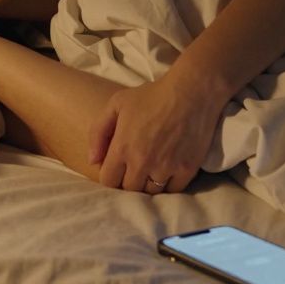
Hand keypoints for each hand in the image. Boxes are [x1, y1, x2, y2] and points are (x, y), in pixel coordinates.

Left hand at [88, 77, 221, 194]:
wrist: (192, 91)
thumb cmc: (152, 95)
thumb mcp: (117, 104)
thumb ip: (98, 132)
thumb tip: (92, 161)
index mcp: (123, 148)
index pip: (108, 181)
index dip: (111, 177)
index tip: (117, 169)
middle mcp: (142, 163)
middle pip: (129, 190)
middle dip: (128, 181)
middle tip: (134, 169)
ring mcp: (166, 168)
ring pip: (151, 192)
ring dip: (148, 184)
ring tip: (151, 170)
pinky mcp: (187, 169)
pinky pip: (173, 190)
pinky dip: (169, 184)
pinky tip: (168, 171)